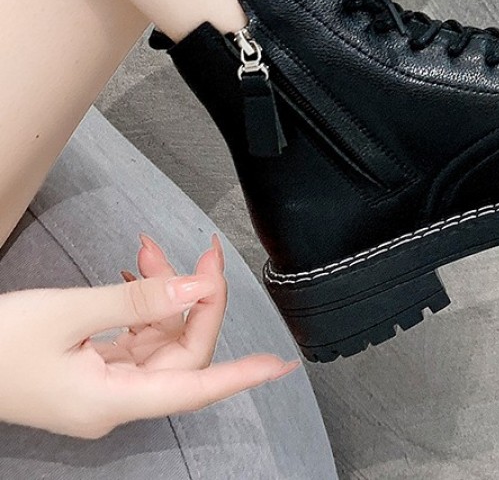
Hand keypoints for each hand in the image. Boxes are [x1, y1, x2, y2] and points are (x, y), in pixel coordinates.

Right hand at [0, 233, 298, 437]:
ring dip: (165, 292)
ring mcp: (103, 387)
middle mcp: (114, 401)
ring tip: (148, 250)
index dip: (239, 374)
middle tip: (204, 251)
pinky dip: (142, 304)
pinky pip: (136, 338)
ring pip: (159, 339)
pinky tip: (135, 273)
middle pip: (181, 351)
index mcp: (110, 400)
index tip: (277, 364)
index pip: (194, 385)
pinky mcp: (93, 371)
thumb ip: (138, 300)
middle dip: (196, 297)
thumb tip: (195, 287)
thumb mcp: (68, 313)